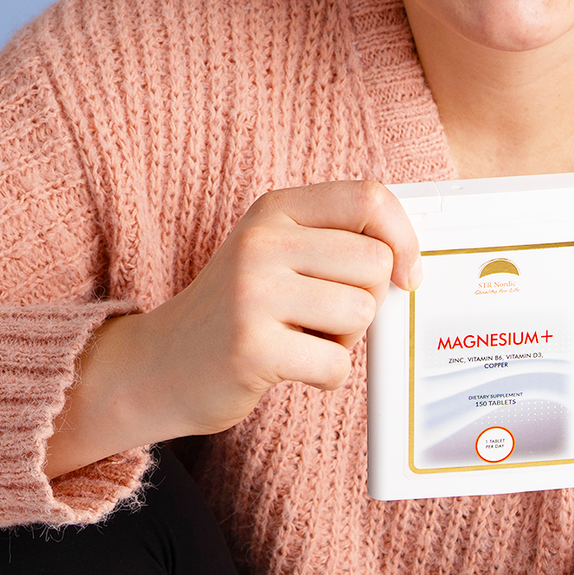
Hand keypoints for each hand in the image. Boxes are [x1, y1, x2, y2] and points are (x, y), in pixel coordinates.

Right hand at [43, 181, 421, 477]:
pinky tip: (287, 366)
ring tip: (299, 338)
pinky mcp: (252, 348)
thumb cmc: (238, 311)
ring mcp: (253, 293)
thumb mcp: (274, 253)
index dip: (404, 238)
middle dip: (366, 300)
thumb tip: (414, 259)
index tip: (405, 274)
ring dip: (344, 340)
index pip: (369, 197)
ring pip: (361, 312)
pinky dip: (324, 376)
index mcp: (273, 210)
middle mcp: (261, 242)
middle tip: (322, 316)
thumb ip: (335, 240)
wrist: (160, 365)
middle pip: (375, 262)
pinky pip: (336, 364)